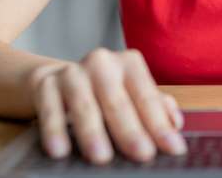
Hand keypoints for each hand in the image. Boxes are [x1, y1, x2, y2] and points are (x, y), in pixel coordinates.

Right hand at [25, 48, 186, 164]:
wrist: (58, 79)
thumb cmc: (105, 92)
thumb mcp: (132, 94)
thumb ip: (156, 107)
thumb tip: (175, 124)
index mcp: (129, 63)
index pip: (147, 98)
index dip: (160, 125)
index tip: (173, 148)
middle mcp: (102, 63)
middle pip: (118, 101)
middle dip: (131, 130)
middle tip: (143, 154)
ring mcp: (72, 72)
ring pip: (84, 105)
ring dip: (93, 132)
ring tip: (102, 157)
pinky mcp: (45, 84)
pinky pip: (49, 109)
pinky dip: (54, 130)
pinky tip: (60, 150)